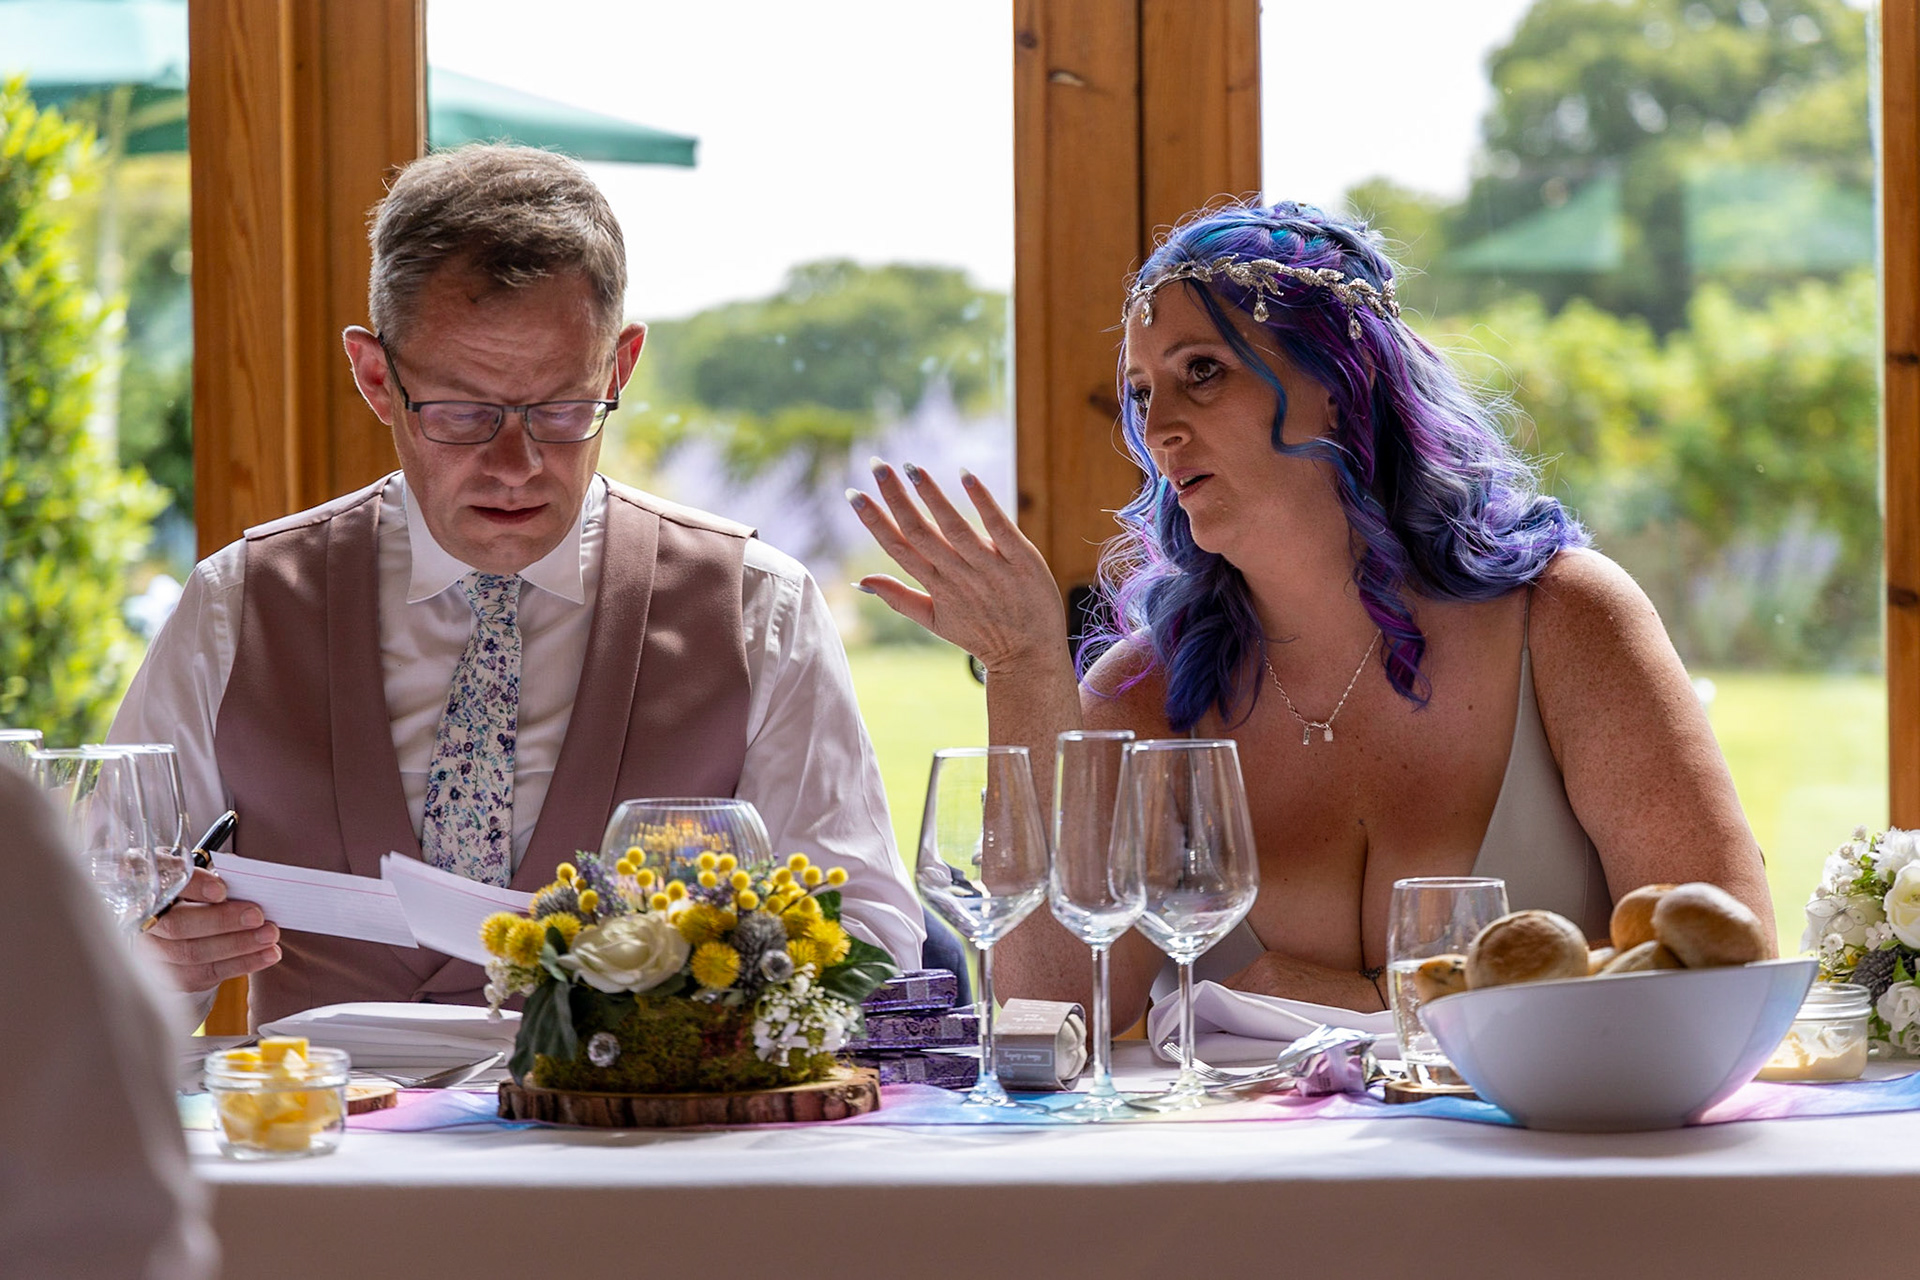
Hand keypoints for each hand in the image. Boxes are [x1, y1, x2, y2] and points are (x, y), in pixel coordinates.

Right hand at [142, 867, 280, 991]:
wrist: (174, 921)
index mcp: (143, 884)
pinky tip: (265, 955)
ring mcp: (148, 952)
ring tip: (269, 936)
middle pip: (177, 926)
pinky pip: (202, 975)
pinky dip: (239, 965)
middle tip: (257, 916)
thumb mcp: (196, 871)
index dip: (192, 886)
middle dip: (222, 921)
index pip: (162, 883)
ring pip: (191, 954)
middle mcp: (138, 920)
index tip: (222, 890)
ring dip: (237, 946)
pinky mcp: (167, 976)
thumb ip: (213, 873)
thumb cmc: (190, 889)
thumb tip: (245, 879)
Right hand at [847, 459, 1069, 673]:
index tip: (853, 494)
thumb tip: (862, 580)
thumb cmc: (982, 635)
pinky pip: (999, 527)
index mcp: (936, 586)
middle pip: (920, 532)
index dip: (874, 521)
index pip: (898, 547)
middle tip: (876, 466)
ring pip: (955, 527)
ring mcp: (990, 567)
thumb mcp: (935, 621)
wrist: (1029, 658)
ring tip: (912, 468)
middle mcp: (959, 575)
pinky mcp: (1021, 559)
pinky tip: (966, 476)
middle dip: (895, 498)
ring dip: (932, 496)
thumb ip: (899, 598)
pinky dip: (982, 501)